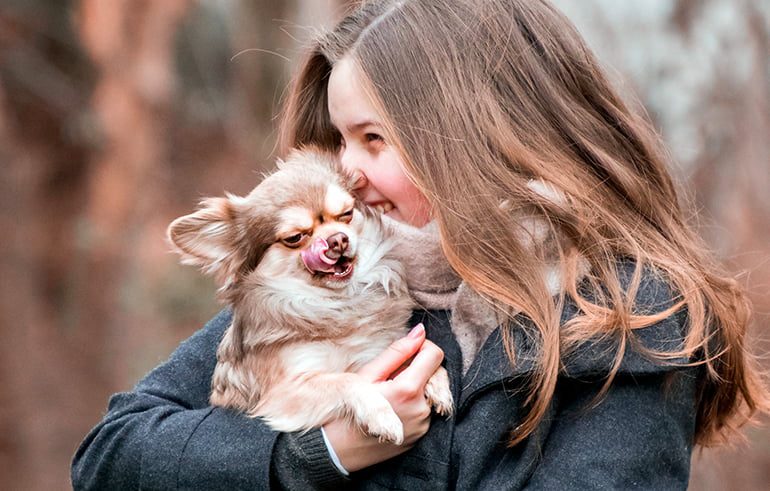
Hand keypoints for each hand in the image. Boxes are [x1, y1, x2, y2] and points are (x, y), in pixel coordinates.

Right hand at [322, 323, 444, 471]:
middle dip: (418, 367)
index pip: (434, 355)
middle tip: (392, 375)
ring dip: (418, 385)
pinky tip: (394, 407)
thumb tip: (420, 332)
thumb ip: (398, 352)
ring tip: (391, 392)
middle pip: (436, 373)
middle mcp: (421, 409)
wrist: (338, 449)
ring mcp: (423, 425)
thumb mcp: (368, 374)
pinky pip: (426, 409)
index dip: (421, 347)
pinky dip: (416, 402)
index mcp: (407, 390)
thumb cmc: (349, 408)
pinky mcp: (421, 435)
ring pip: (432, 391)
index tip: (405, 352)